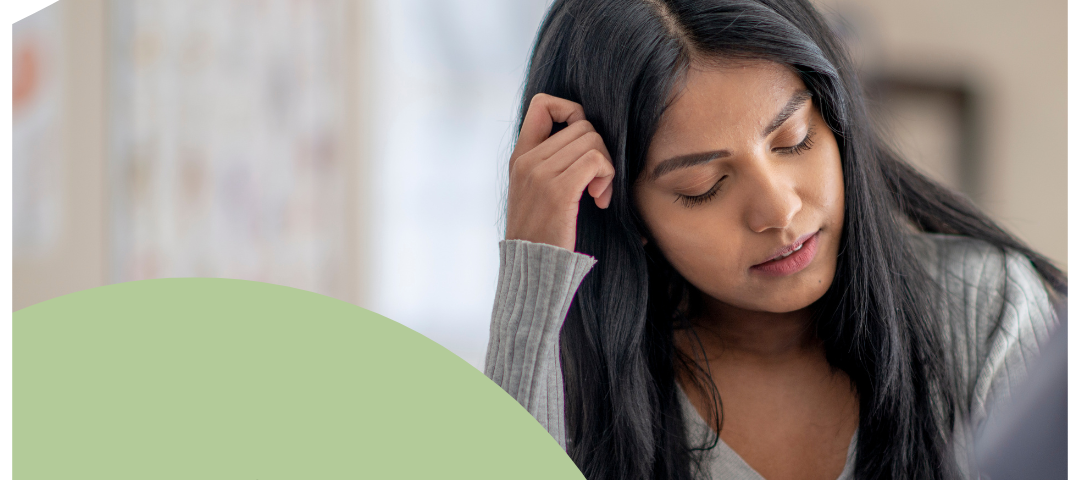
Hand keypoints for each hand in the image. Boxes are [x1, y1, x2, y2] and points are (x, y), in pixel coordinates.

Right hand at [506, 93, 615, 251]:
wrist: (532, 269)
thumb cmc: (542, 234)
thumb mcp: (534, 192)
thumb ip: (550, 164)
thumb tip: (586, 137)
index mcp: (519, 156)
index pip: (542, 103)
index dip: (572, 111)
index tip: (583, 143)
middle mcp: (527, 160)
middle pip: (581, 124)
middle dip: (599, 149)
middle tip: (597, 182)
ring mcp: (540, 174)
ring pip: (592, 139)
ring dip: (606, 165)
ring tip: (598, 193)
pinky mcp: (558, 190)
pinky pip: (595, 160)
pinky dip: (607, 175)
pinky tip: (599, 199)